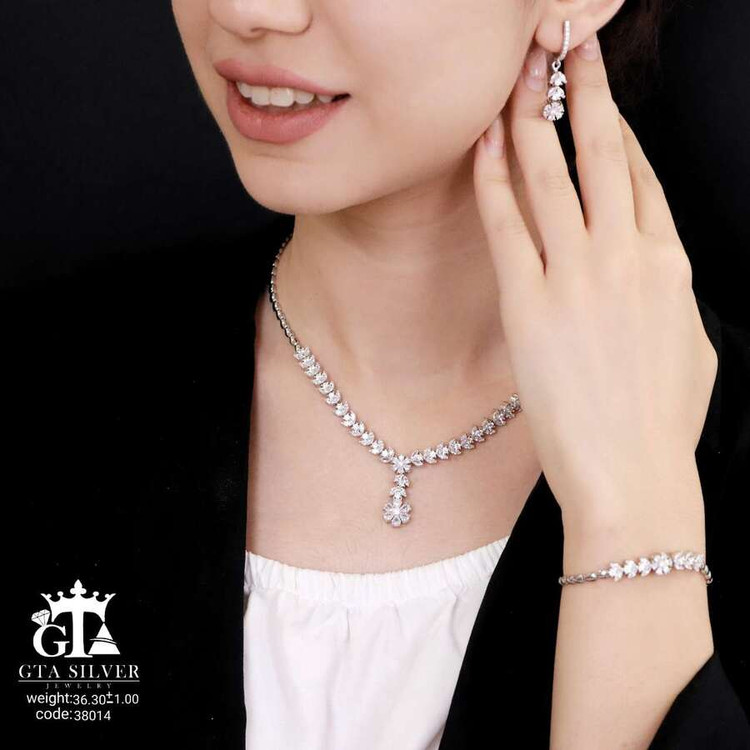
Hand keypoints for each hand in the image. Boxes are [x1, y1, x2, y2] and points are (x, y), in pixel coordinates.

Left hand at [472, 34, 717, 524]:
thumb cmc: (660, 424)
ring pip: (551, 174)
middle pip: (601, 151)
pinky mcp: (530, 304)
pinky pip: (507, 222)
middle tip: (561, 49)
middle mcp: (628, 256)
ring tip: (512, 80)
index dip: (616, 126)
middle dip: (579, 91)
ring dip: (529, 119)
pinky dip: (493, 178)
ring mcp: (578, 276)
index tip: (597, 97)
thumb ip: (670, 297)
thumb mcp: (689, 347)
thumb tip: (655, 273)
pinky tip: (481, 146)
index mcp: (671, 265)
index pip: (640, 174)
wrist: (635, 480)